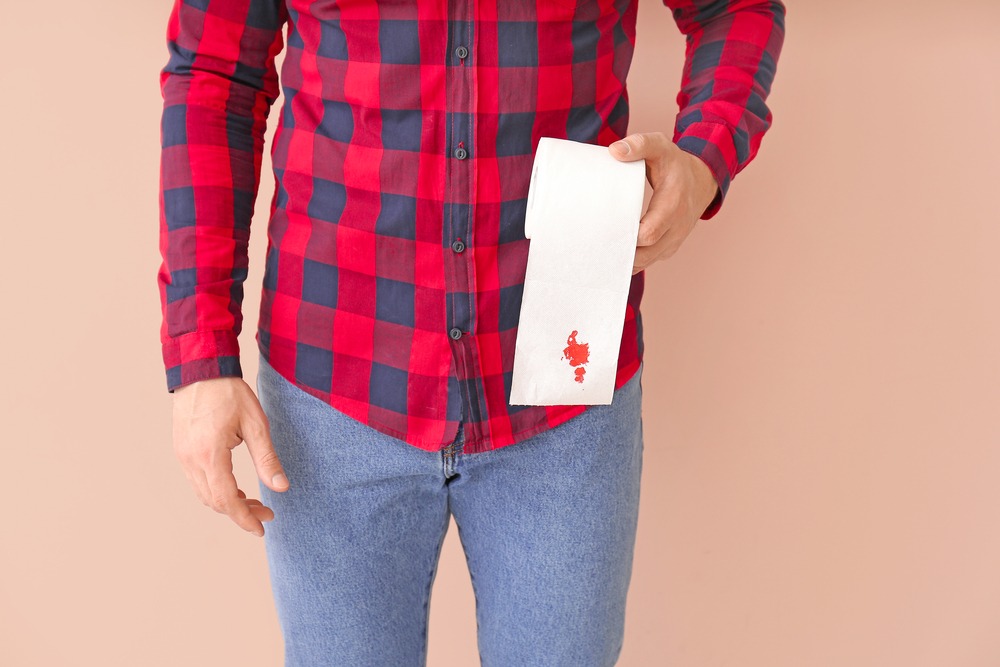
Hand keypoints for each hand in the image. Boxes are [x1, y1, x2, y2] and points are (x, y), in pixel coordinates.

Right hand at [172, 376, 288, 536]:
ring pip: (204, 494)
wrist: (201, 370)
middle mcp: (191, 460)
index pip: (226, 500)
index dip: (244, 519)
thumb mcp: (256, 424)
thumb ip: (267, 458)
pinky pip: (198, 481)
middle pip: (214, 501)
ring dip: (228, 503)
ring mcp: (183, 456)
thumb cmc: (230, 393)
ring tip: (254, 502)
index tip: (262, 528)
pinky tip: (236, 488)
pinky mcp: (182, 451)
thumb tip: (281, 488)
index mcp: (210, 455)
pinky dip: (217, 491)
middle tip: (267, 512)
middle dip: (241, 512)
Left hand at [608, 132, 719, 273]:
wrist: (701, 181)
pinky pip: (649, 261)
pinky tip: (612, 257)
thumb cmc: (674, 163)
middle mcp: (676, 227)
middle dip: (621, 252)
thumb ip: (639, 144)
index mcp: (672, 204)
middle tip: (595, 248)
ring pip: (646, 262)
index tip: (604, 231)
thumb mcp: (660, 146)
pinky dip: (632, 262)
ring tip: (599, 255)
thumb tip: (614, 151)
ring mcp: (674, 241)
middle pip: (646, 253)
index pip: (649, 232)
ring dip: (624, 261)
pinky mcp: (669, 248)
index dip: (627, 236)